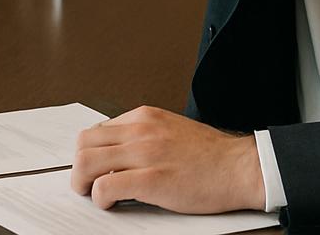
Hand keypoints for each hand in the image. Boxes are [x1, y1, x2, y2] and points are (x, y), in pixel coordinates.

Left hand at [71, 106, 264, 213]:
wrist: (240, 167)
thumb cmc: (212, 156)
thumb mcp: (173, 130)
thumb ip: (146, 136)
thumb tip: (121, 153)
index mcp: (145, 117)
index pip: (98, 130)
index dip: (91, 153)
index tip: (94, 169)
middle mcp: (140, 130)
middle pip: (84, 143)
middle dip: (79, 166)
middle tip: (87, 183)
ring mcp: (144, 153)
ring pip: (86, 162)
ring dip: (83, 183)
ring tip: (94, 194)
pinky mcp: (150, 179)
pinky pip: (105, 187)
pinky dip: (100, 199)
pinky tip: (113, 203)